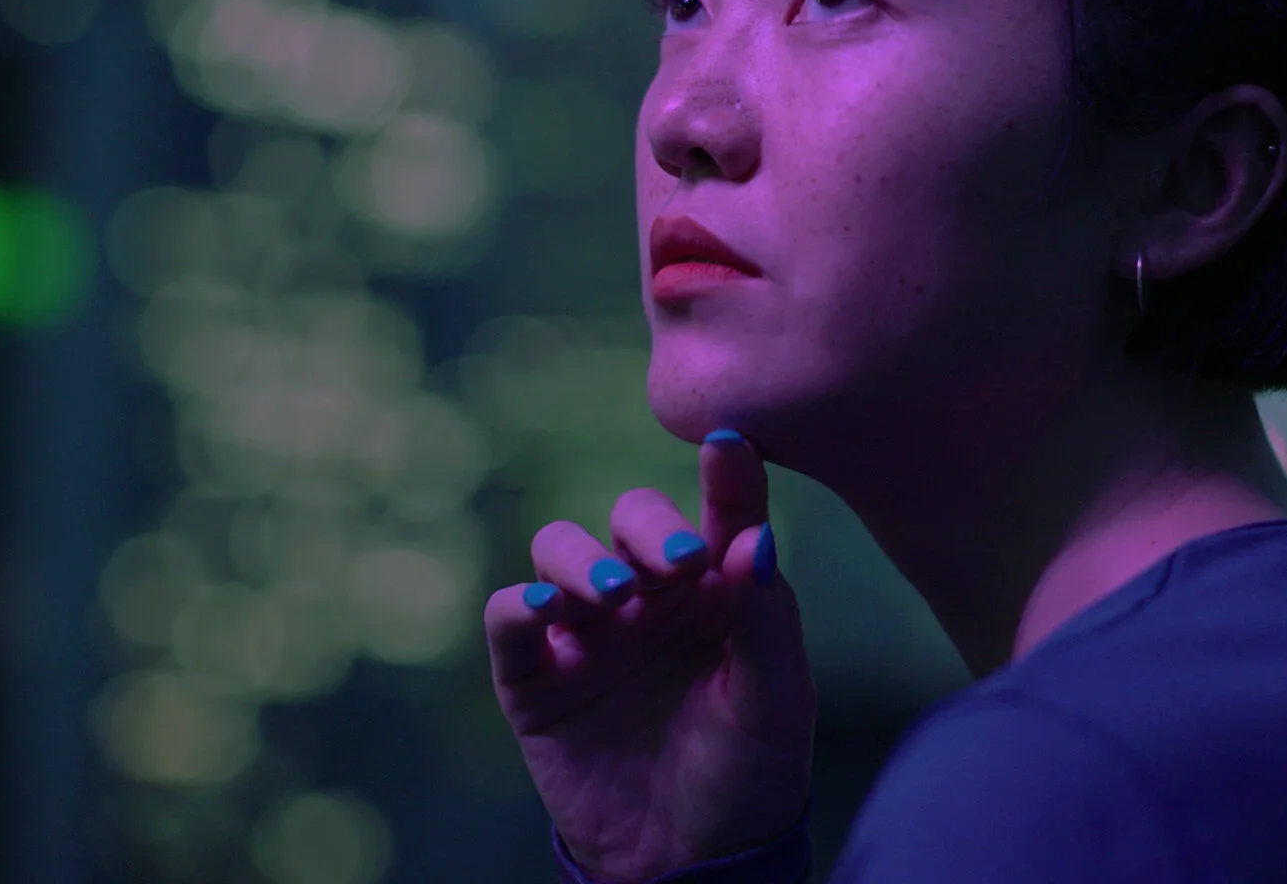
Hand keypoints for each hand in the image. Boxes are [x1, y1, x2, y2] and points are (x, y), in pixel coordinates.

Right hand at [485, 432, 815, 883]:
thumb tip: (756, 537)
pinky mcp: (534, 677)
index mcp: (717, 587)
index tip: (731, 443)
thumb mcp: (776, 702)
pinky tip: (544, 610)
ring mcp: (587, 630)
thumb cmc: (749, 772)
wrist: (692, 860)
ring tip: (617, 597)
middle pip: (631, 519)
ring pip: (562, 550)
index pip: (721, 512)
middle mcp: (648, 593)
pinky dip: (517, 605)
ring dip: (583, 559)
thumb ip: (768, 618)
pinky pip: (509, 622)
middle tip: (678, 563)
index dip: (727, 475)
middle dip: (649, 528)